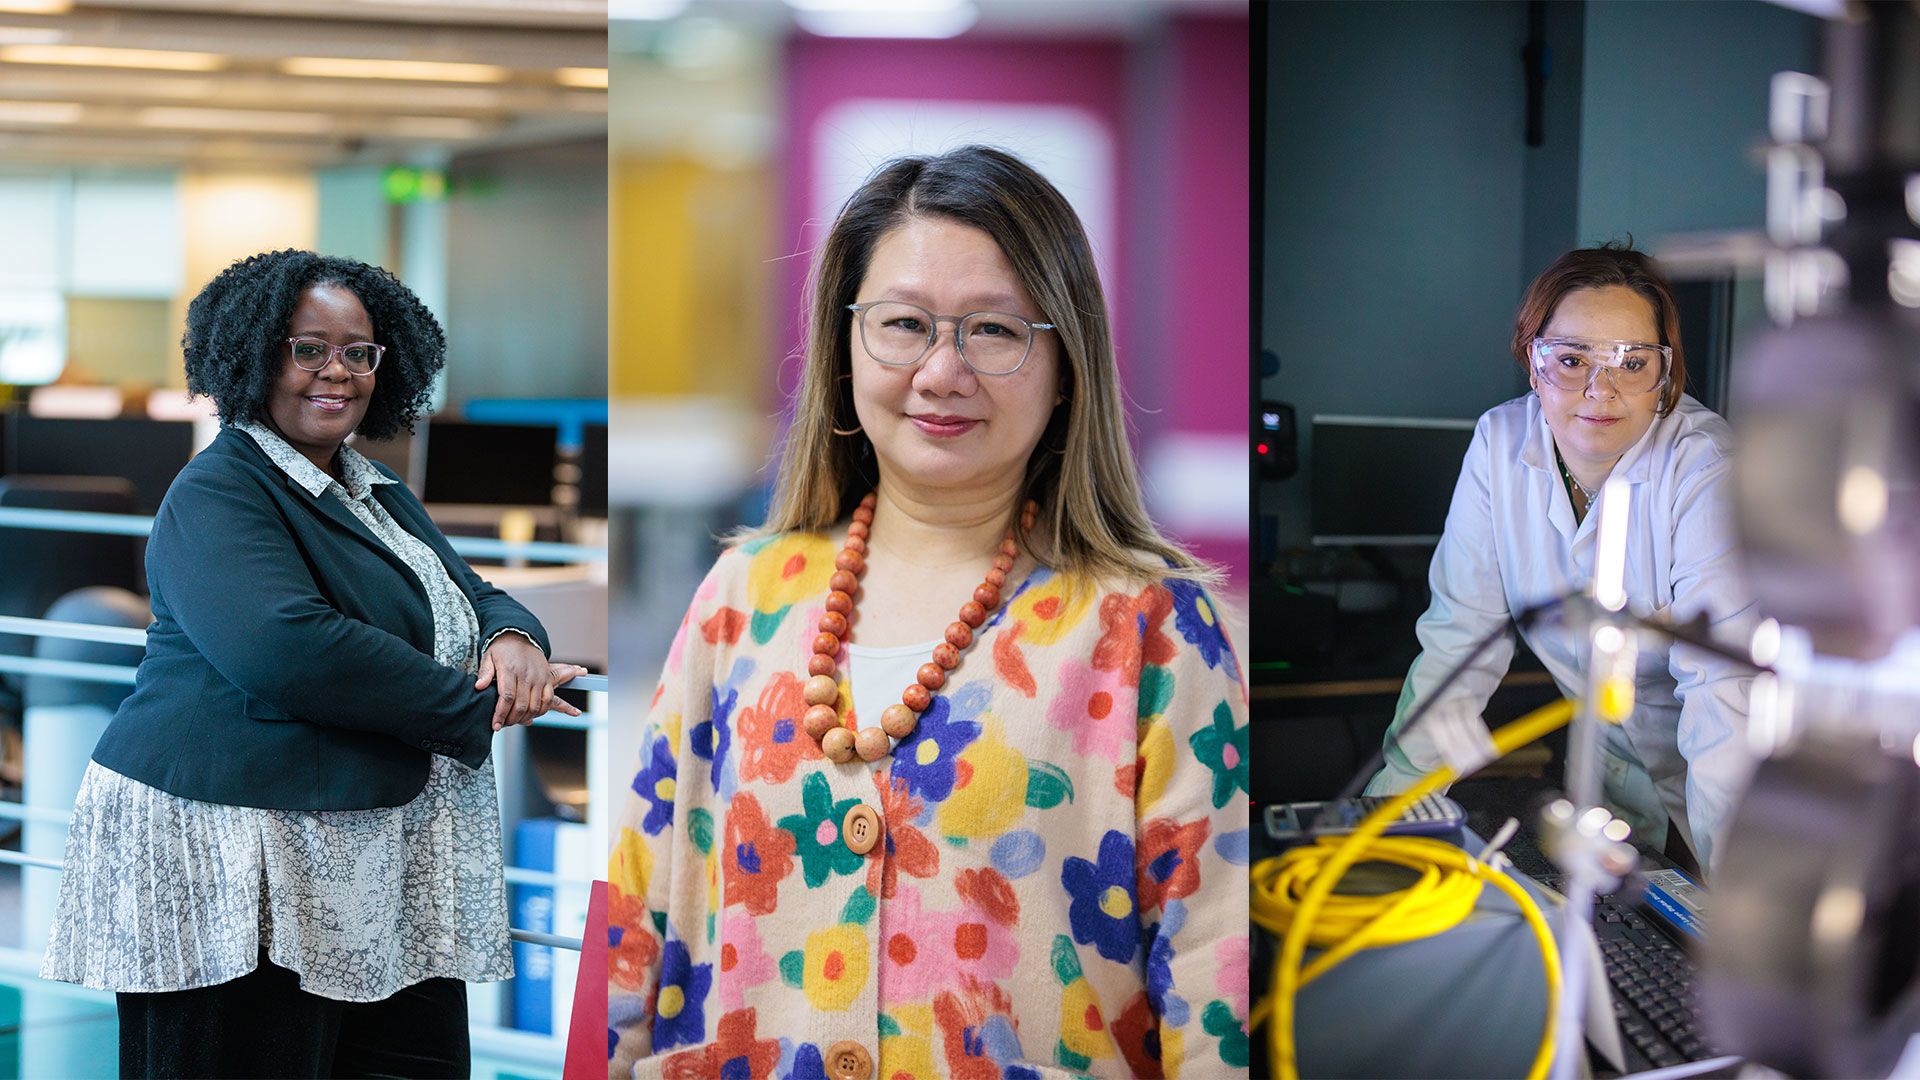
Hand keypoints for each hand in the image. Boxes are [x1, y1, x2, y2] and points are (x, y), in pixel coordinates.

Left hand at [475, 634, 589, 730]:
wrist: (521, 637)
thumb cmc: (502, 649)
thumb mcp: (488, 657)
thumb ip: (484, 673)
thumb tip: (479, 686)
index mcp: (510, 669)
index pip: (507, 697)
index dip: (501, 714)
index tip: (495, 725)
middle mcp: (527, 674)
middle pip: (521, 705)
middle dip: (511, 719)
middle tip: (502, 725)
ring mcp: (539, 677)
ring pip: (535, 706)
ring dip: (524, 718)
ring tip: (514, 721)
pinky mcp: (547, 679)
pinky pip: (548, 700)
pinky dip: (540, 711)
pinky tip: (530, 715)